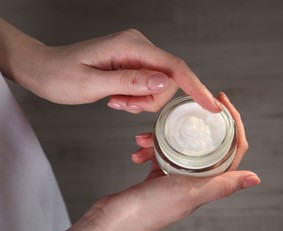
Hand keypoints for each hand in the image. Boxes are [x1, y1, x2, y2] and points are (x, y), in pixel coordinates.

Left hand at [0, 18, 220, 112]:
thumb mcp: (92, 84)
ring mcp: (137, 55)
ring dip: (141, 101)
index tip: (211, 106)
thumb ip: (130, 82)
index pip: (174, 67)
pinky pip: (148, 86)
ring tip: (116, 101)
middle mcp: (139, 46)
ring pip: (159, 87)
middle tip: (122, 105)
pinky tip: (117, 98)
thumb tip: (165, 83)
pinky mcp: (134, 64)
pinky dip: (137, 99)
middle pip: (168, 80)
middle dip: (151, 101)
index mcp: (131, 46)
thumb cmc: (60, 75)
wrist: (43, 69)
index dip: (195, 87)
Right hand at [26, 93, 258, 230]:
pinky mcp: (161, 173)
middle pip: (207, 142)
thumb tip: (255, 178)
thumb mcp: (191, 193)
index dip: (233, 123)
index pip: (232, 148)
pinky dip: (151, 146)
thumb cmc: (153, 209)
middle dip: (199, 123)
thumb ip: (221, 185)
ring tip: (146, 137)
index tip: (223, 102)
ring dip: (164, 136)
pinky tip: (139, 148)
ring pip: (181, 144)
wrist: (117, 219)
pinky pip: (162, 151)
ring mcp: (179, 175)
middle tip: (192, 103)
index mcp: (211, 182)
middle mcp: (198, 178)